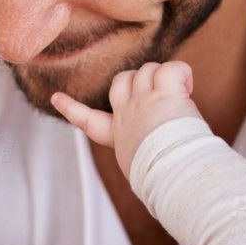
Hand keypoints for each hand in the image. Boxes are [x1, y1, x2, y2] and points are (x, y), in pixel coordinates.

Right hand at [50, 60, 200, 182]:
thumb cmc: (160, 176)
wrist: (170, 173)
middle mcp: (127, 113)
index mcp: (117, 134)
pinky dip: (183, 72)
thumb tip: (152, 158)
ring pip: (147, 69)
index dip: (71, 108)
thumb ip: (138, 152)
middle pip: (121, 80)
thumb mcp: (137, 166)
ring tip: (181, 96)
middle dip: (137, 80)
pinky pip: (171, 68)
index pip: (87, 120)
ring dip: (162, 77)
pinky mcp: (166, 93)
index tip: (56, 97)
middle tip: (158, 97)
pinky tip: (189, 87)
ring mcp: (144, 100)